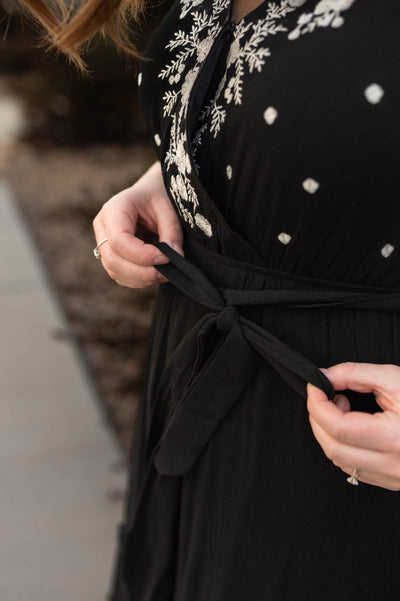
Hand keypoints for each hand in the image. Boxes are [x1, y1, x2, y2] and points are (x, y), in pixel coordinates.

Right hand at [92, 161, 182, 287]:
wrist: (150, 195)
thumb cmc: (158, 198)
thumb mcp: (168, 209)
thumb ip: (172, 232)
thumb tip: (175, 257)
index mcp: (114, 209)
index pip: (118, 240)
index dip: (141, 255)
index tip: (165, 258)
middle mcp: (103, 226)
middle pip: (113, 259)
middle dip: (141, 272)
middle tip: (167, 273)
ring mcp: (103, 242)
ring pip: (114, 270)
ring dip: (140, 278)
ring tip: (164, 274)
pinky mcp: (110, 255)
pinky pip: (119, 274)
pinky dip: (137, 280)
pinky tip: (155, 275)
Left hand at [307, 362, 399, 490]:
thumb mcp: (396, 379)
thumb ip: (355, 374)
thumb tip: (323, 376)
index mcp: (396, 436)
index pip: (339, 426)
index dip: (318, 403)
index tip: (315, 385)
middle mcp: (394, 463)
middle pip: (333, 447)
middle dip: (317, 418)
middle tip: (323, 396)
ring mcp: (393, 477)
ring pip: (339, 461)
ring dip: (327, 433)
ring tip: (342, 408)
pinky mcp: (392, 482)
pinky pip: (353, 468)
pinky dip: (342, 447)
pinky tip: (352, 428)